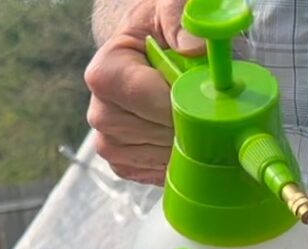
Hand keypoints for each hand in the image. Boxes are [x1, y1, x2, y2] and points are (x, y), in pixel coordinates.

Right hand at [84, 0, 203, 183]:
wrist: (150, 53)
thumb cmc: (161, 30)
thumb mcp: (171, 9)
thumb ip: (182, 20)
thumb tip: (196, 47)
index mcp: (105, 75)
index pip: (151, 102)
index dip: (186, 103)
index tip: (206, 96)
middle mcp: (100, 114)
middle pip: (161, 135)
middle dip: (192, 123)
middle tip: (207, 107)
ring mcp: (110, 145)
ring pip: (164, 157)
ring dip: (189, 144)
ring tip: (193, 118)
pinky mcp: (125, 167)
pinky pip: (161, 173)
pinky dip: (180, 160)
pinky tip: (183, 138)